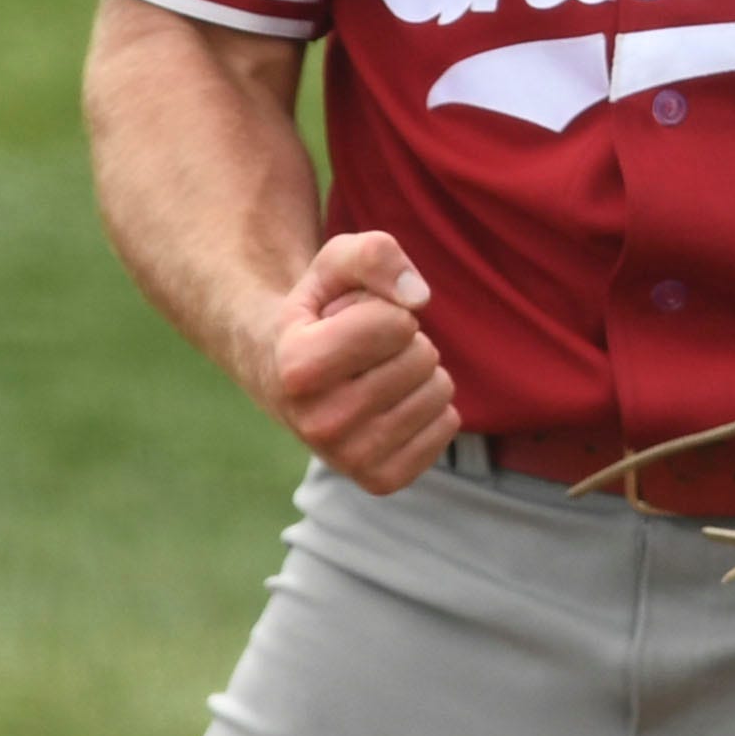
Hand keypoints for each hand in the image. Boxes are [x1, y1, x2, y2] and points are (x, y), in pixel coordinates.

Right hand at [255, 232, 458, 493]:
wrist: (286, 374)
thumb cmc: (320, 311)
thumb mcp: (335, 264)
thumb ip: (374, 255)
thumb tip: (419, 298)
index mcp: (298, 368)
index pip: (395, 323)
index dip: (384, 308)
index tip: (352, 320)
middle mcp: (319, 423)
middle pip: (421, 356)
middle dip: (404, 339)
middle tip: (367, 350)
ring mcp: (349, 459)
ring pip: (440, 391)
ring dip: (419, 371)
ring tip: (378, 373)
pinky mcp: (381, 480)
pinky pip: (448, 426)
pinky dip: (432, 405)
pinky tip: (393, 402)